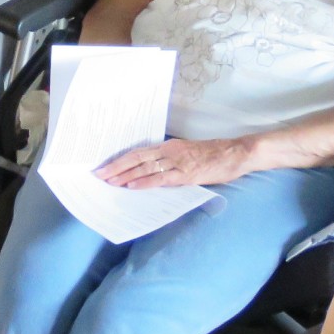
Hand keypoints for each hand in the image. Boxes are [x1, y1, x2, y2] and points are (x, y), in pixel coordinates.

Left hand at [95, 136, 255, 188]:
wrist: (234, 153)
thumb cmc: (212, 154)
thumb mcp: (186, 153)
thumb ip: (169, 159)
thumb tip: (151, 169)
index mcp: (167, 146)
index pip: (137, 152)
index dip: (120, 159)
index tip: (105, 166)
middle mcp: (168, 152)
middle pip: (135, 158)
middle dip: (115, 167)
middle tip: (98, 175)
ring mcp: (176, 162)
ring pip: (144, 168)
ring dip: (125, 176)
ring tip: (109, 182)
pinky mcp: (186, 174)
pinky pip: (161, 178)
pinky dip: (145, 182)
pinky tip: (132, 187)